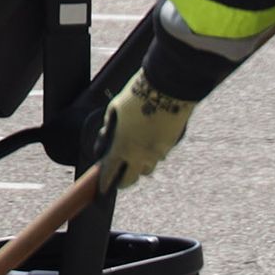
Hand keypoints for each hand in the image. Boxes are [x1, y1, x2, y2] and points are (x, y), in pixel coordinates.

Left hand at [94, 73, 194, 191]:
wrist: (168, 86)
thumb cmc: (138, 95)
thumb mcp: (115, 109)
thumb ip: (109, 127)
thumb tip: (106, 137)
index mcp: (123, 146)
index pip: (110, 172)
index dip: (104, 182)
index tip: (102, 188)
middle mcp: (141, 154)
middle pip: (131, 179)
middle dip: (123, 181)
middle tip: (119, 179)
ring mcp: (159, 151)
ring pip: (147, 168)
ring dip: (139, 166)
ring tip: (135, 154)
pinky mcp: (172, 144)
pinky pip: (160, 154)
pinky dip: (152, 152)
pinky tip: (149, 139)